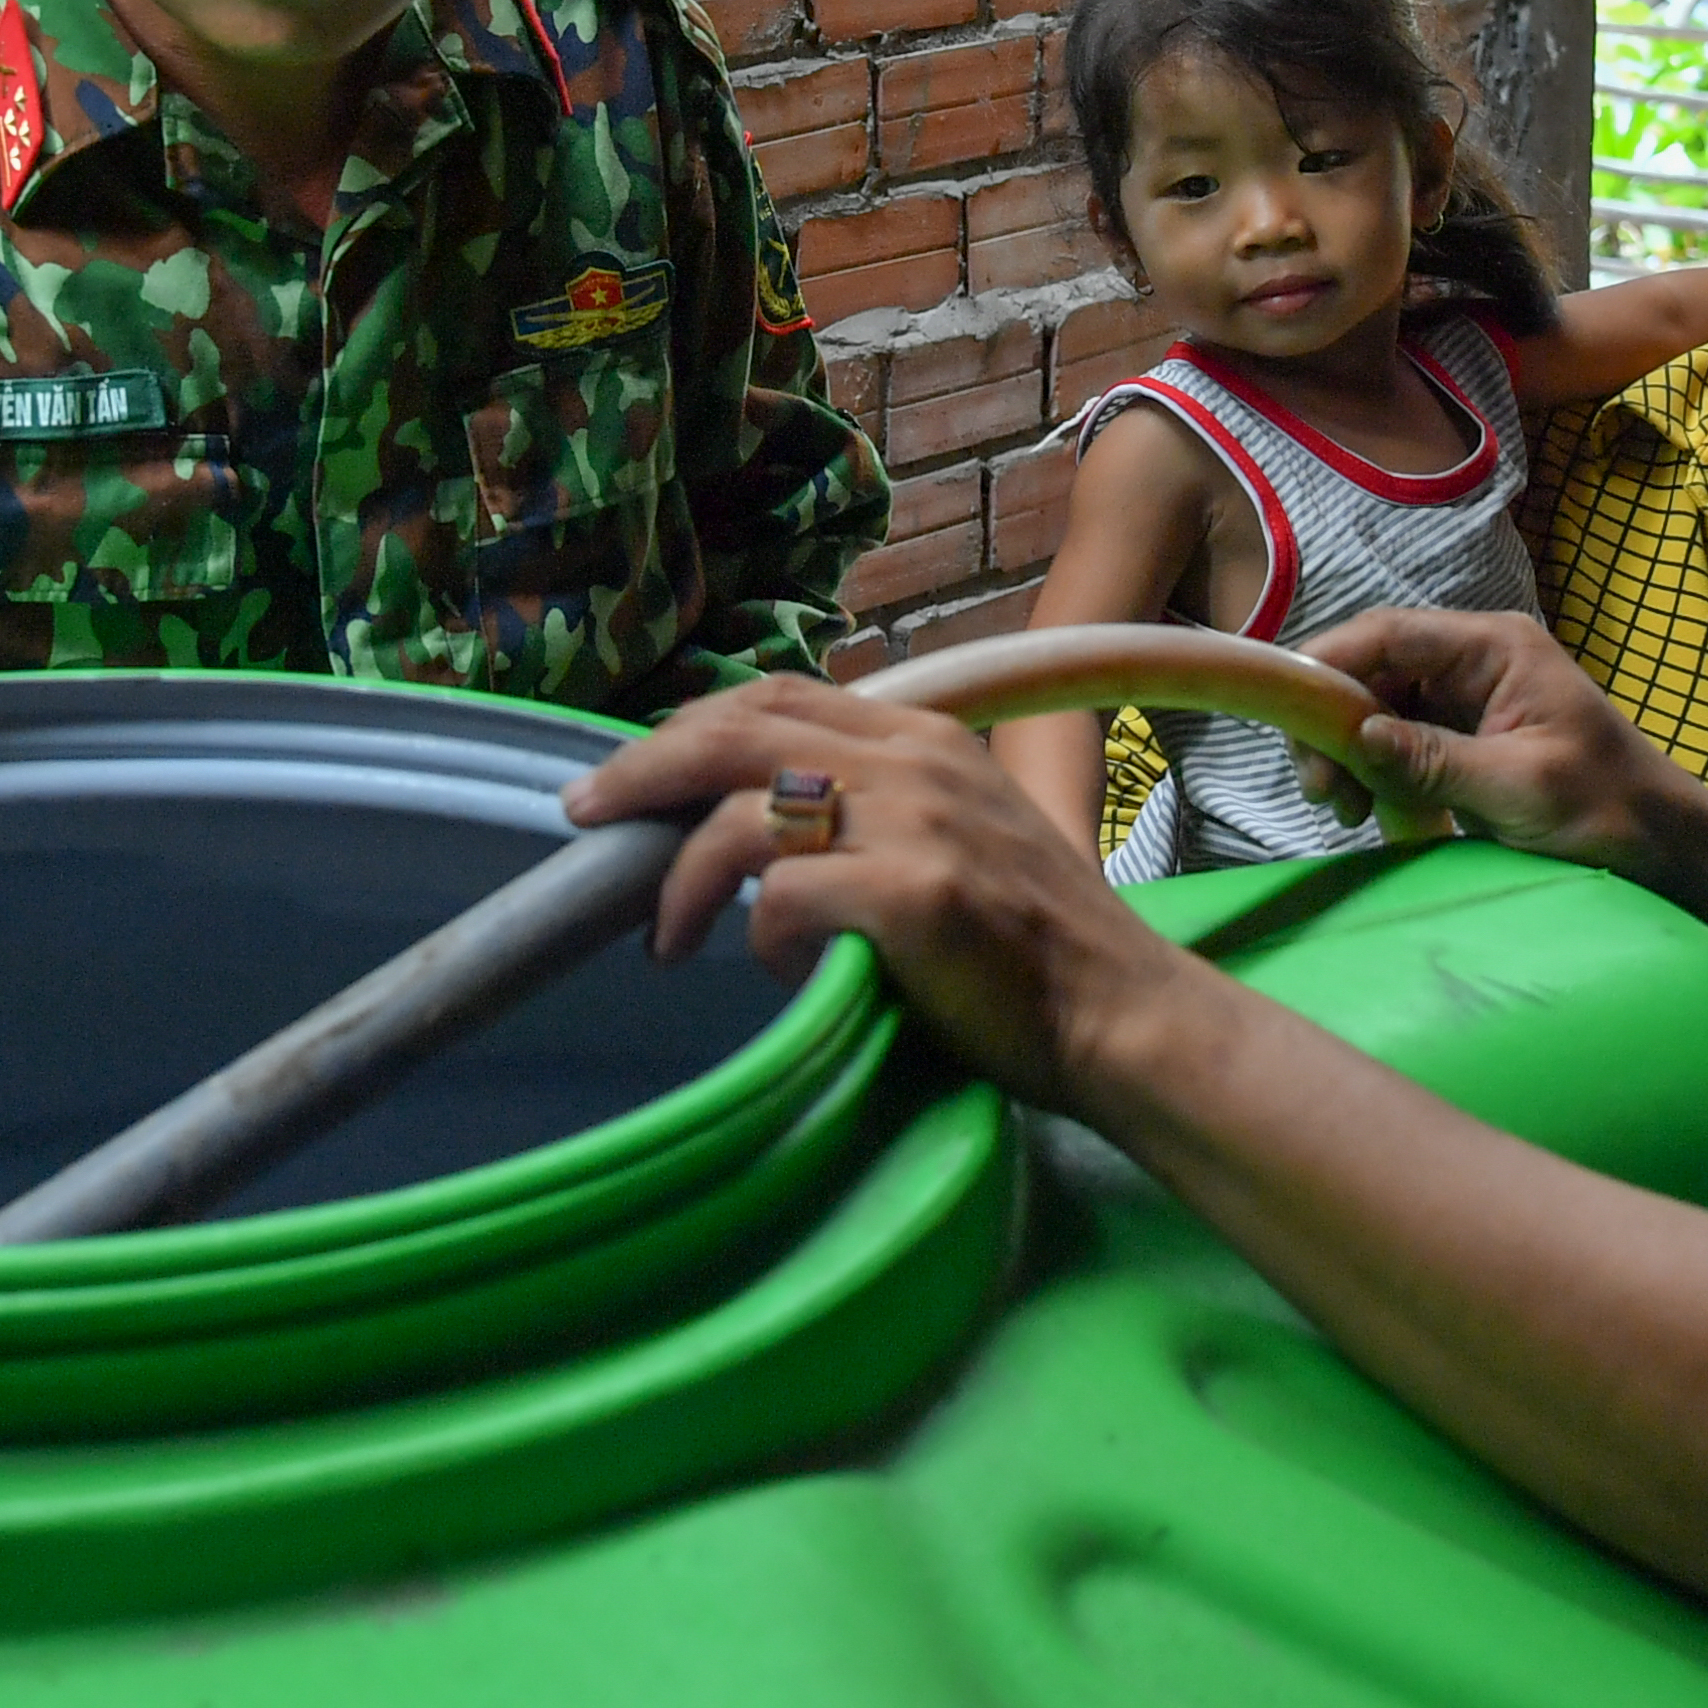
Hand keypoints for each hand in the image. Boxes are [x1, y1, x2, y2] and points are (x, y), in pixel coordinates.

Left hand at [565, 682, 1191, 1112]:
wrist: (1120, 1013)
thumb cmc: (1031, 945)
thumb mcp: (957, 833)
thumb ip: (872, 806)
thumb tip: (753, 819)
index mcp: (924, 734)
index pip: (777, 694)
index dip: (689, 725)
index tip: (633, 773)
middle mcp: (916, 759)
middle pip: (737, 731)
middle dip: (643, 772)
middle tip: (587, 818)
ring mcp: (917, 822)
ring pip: (741, 818)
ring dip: (680, 883)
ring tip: (667, 943)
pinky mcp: (915, 892)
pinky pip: (783, 898)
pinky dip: (760, 939)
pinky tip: (780, 975)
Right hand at [1304, 607, 1707, 889]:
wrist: (1670, 851)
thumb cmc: (1611, 812)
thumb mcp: (1519, 789)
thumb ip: (1433, 760)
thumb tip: (1354, 736)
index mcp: (1496, 648)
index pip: (1390, 633)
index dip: (1328, 663)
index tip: (1286, 712)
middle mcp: (1478, 662)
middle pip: (1375, 670)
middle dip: (1336, 723)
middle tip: (1320, 789)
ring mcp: (1473, 701)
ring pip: (1381, 709)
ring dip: (1352, 754)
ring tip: (1343, 808)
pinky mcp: (1470, 741)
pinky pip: (1403, 743)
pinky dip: (1379, 774)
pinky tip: (1372, 811)